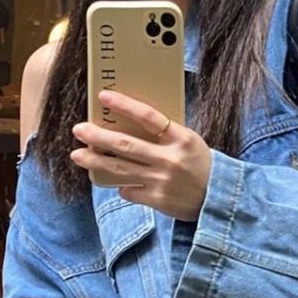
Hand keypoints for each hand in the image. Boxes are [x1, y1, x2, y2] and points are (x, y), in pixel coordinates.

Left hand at [71, 91, 212, 219]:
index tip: (104, 96)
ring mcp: (162, 181)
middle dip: (97, 137)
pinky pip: (130, 191)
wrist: (219, 198)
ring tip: (78, 155)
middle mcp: (169, 159)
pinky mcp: (158, 201)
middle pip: (125, 145)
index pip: (148, 117)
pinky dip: (120, 186)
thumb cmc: (200, 164)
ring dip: (95, 161)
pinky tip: (115, 182)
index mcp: (180, 139)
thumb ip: (164, 134)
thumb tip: (128, 124)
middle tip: (79, 129)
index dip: (124, 105)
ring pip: (120, 169)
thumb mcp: (188, 142)